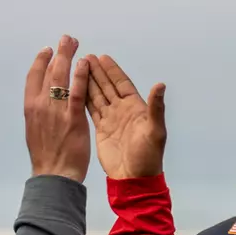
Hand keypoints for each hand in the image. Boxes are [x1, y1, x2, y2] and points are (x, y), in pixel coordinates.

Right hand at [23, 35, 90, 180]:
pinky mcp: (73, 118)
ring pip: (61, 77)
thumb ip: (39, 114)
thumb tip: (41, 103)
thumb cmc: (47, 158)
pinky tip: (84, 63)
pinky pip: (77, 92)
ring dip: (68, 56)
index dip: (40, 62)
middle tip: (66, 38)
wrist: (54, 176)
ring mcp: (56, 111)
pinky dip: (80, 76)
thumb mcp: (35, 131)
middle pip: (48, 71)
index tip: (46, 50)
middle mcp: (40, 105)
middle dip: (58, 52)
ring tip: (74, 42)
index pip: (33, 78)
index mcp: (30, 108)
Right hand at [86, 54, 168, 179]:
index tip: (103, 57)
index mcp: (136, 108)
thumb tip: (160, 84)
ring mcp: (111, 119)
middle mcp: (122, 111)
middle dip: (98, 72)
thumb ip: (156, 107)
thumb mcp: (155, 130)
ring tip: (78, 67)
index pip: (122, 84)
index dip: (113, 71)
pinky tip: (75, 89)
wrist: (134, 178)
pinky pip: (91, 110)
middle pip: (108, 86)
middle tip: (86, 56)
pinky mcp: (101, 129)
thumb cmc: (148, 155)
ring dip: (89, 82)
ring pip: (98, 96)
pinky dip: (83, 98)